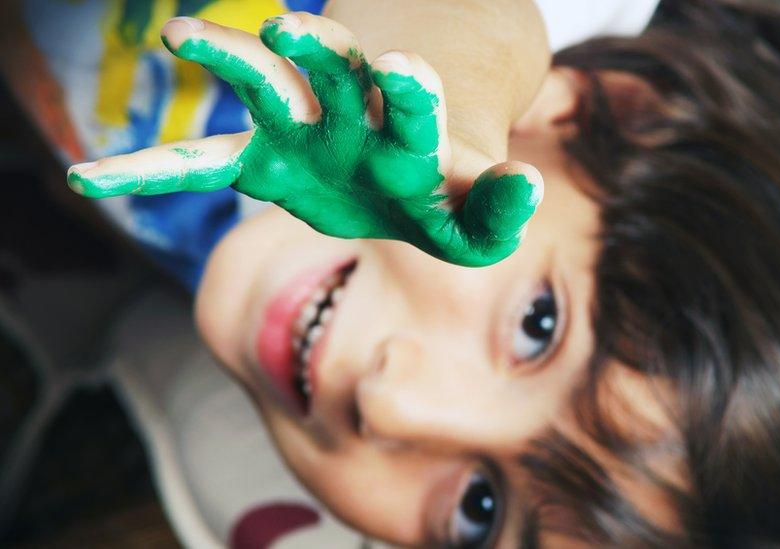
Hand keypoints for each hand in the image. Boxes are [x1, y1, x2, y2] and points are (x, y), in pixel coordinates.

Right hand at [67, 13, 542, 266]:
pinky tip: (86, 179)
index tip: (406, 71)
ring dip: (232, 65)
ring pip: (262, 88)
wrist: (402, 164)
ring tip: (188, 37)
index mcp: (409, 128)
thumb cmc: (439, 191)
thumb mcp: (474, 214)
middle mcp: (352, 115)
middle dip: (320, 57)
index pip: (413, 103)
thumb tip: (527, 190)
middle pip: (336, 76)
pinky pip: (199, 164)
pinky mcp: (262, 161)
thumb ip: (495, 209)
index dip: (411, 92)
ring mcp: (300, 132)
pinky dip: (151, 171)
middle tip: (298, 32)